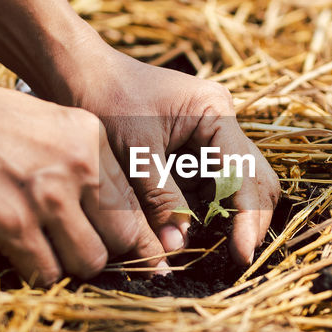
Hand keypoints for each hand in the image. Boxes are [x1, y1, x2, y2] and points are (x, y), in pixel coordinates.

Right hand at [0, 75, 165, 284]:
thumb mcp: (48, 122)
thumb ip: (79, 158)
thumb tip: (101, 207)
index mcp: (92, 139)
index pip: (136, 201)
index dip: (144, 237)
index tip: (156, 259)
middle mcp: (80, 166)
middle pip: (123, 236)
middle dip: (112, 254)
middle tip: (100, 263)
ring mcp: (49, 197)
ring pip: (90, 261)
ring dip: (73, 266)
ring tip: (52, 256)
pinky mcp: (14, 224)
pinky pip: (46, 272)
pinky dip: (39, 275)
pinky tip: (25, 261)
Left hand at [61, 49, 280, 263]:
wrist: (76, 73)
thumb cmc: (104, 98)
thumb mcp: (134, 152)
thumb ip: (160, 198)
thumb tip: (177, 246)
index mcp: (215, 113)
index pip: (245, 173)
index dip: (248, 217)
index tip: (240, 254)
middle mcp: (221, 125)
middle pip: (254, 180)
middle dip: (249, 220)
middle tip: (237, 258)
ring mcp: (209, 139)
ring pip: (236, 188)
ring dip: (228, 220)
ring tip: (216, 252)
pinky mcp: (191, 153)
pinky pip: (209, 189)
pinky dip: (205, 213)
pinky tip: (192, 234)